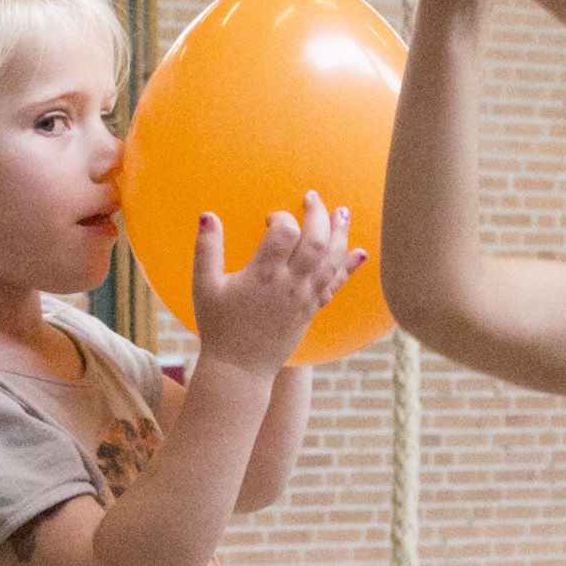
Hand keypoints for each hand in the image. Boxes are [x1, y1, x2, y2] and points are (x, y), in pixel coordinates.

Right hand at [185, 194, 361, 375]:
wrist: (240, 368)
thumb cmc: (219, 326)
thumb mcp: (204, 286)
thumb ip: (207, 250)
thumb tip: (207, 216)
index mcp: (262, 276)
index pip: (284, 234)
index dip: (280, 218)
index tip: (269, 219)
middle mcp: (289, 285)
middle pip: (315, 242)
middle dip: (317, 214)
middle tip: (312, 197)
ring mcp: (304, 298)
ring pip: (331, 260)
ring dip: (340, 233)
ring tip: (343, 212)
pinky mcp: (312, 309)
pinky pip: (336, 285)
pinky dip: (349, 267)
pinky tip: (361, 252)